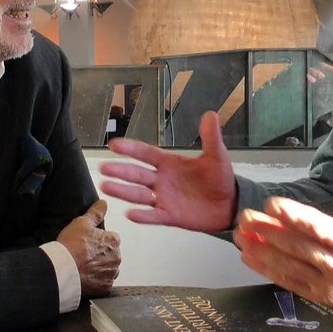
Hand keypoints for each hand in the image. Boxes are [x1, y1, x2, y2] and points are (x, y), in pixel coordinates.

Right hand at [57, 199, 121, 295]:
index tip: (87, 244)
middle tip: (84, 256)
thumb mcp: (81, 223)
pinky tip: (85, 277)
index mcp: (114, 241)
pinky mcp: (105, 288)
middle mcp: (117, 258)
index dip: (98, 241)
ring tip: (84, 267)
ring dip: (100, 268)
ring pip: (108, 269)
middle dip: (101, 255)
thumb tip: (103, 203)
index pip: (111, 239)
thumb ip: (95, 213)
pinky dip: (96, 281)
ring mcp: (111, 274)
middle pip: (111, 255)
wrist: (63, 270)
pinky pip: (103, 283)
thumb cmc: (71, 246)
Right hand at [100, 111, 236, 230]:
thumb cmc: (219, 178)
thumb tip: (211, 115)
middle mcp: (162, 180)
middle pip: (137, 174)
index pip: (146, 154)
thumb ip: (211, 137)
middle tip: (104, 167)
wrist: (228, 204)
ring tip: (107, 187)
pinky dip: (143, 216)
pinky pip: (154, 216)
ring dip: (123, 191)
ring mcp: (164, 198)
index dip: (130, 149)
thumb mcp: (216, 156)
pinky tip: (131, 213)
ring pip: (139, 194)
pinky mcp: (170, 215)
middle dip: (120, 171)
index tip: (114, 145)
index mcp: (169, 163)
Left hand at [235, 152, 332, 319]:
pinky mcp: (317, 295)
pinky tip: (248, 256)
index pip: (320, 227)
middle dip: (269, 232)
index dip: (295, 216)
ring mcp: (326, 283)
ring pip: (289, 266)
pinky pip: (288, 281)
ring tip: (240, 235)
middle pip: (298, 247)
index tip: (273, 204)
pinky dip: (266, 270)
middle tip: (246, 216)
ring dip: (262, 251)